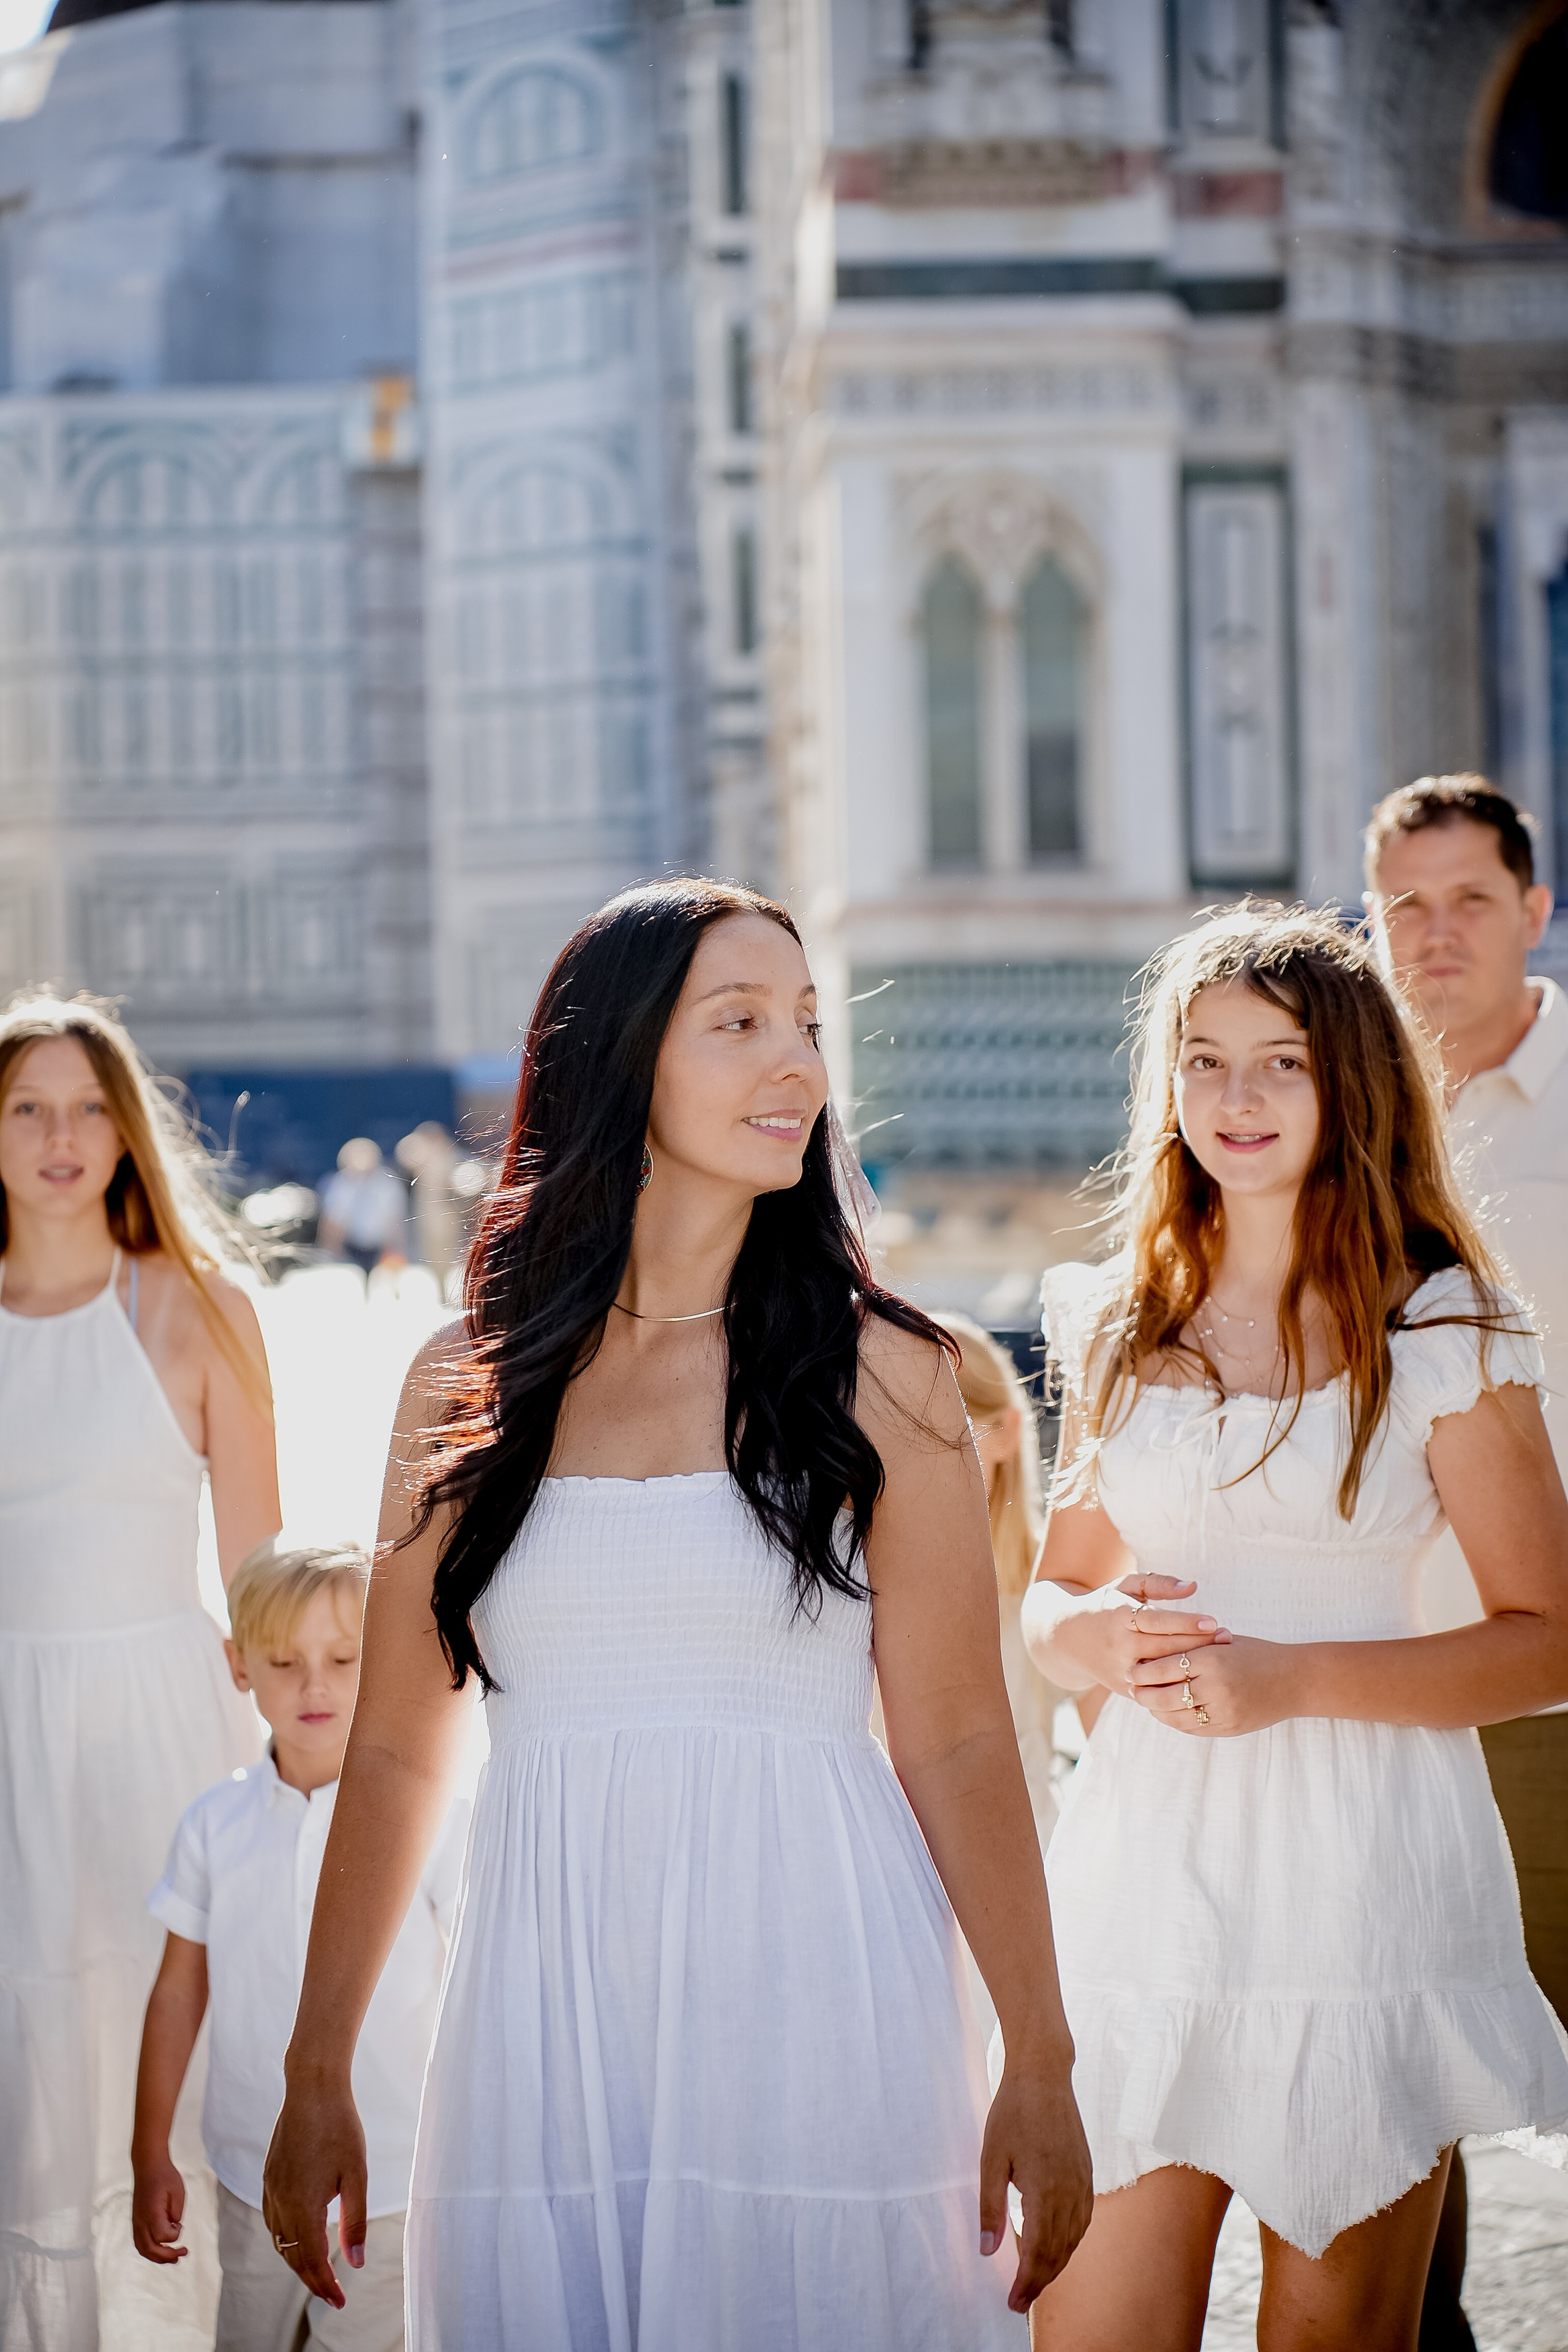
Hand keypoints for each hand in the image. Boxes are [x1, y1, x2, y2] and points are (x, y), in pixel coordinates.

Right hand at [130, 2155, 187, 2264]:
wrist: (148, 2166)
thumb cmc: (165, 2176)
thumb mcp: (178, 2192)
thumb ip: (176, 2213)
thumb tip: (173, 2227)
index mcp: (151, 2214)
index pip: (163, 2236)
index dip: (175, 2233)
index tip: (179, 2222)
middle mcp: (140, 2221)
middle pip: (150, 2249)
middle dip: (167, 2256)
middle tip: (182, 2254)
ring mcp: (136, 2222)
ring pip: (143, 2249)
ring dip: (157, 2257)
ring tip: (172, 2258)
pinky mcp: (136, 2221)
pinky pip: (139, 2242)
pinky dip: (149, 2250)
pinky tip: (160, 2248)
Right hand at [261, 2074, 367, 2308]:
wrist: (312, 2087)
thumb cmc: (340, 2126)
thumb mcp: (357, 2175)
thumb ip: (354, 2220)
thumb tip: (356, 2262)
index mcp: (302, 2205)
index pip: (310, 2260)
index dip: (325, 2285)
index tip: (340, 2302)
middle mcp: (280, 2201)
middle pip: (291, 2256)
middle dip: (312, 2279)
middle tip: (332, 2295)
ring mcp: (270, 2188)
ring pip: (278, 2240)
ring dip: (296, 2260)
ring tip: (318, 2272)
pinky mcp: (268, 2175)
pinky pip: (272, 2219)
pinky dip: (285, 2238)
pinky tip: (298, 2236)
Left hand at [979, 2047, 1092, 2311]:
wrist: (1043, 2074)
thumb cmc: (1013, 2112)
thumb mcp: (991, 2158)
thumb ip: (991, 2207)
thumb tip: (987, 2251)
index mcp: (1044, 2189)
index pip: (1039, 2252)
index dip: (1027, 2282)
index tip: (1013, 2303)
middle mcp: (1070, 2191)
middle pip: (1059, 2252)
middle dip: (1039, 2281)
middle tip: (1020, 2301)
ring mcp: (1083, 2182)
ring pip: (1073, 2239)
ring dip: (1056, 2264)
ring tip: (1034, 2280)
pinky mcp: (1087, 2173)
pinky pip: (1083, 2220)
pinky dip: (1070, 2242)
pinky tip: (1057, 2247)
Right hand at [1054, 1572, 1229, 1695]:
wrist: (1069, 1638)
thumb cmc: (1107, 1605)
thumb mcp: (1126, 1586)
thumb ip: (1159, 1583)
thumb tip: (1193, 1587)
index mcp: (1119, 1617)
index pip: (1158, 1621)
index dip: (1186, 1622)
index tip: (1214, 1620)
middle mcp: (1119, 1646)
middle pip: (1165, 1648)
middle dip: (1199, 1644)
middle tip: (1227, 1637)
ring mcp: (1121, 1670)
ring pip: (1164, 1672)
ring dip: (1193, 1666)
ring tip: (1222, 1657)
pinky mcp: (1124, 1688)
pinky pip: (1157, 1689)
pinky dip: (1179, 1684)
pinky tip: (1204, 1677)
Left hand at [1127, 1631, 1297, 1735]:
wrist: (1295, 1680)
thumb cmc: (1257, 1654)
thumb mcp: (1223, 1643)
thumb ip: (1193, 1648)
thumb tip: (1153, 1654)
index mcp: (1212, 1659)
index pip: (1165, 1668)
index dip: (1144, 1672)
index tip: (1131, 1671)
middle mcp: (1215, 1686)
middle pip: (1165, 1695)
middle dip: (1144, 1693)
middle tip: (1131, 1689)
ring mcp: (1223, 1711)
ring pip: (1176, 1716)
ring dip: (1156, 1710)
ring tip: (1146, 1702)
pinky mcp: (1229, 1727)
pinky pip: (1193, 1728)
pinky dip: (1175, 1722)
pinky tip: (1167, 1714)